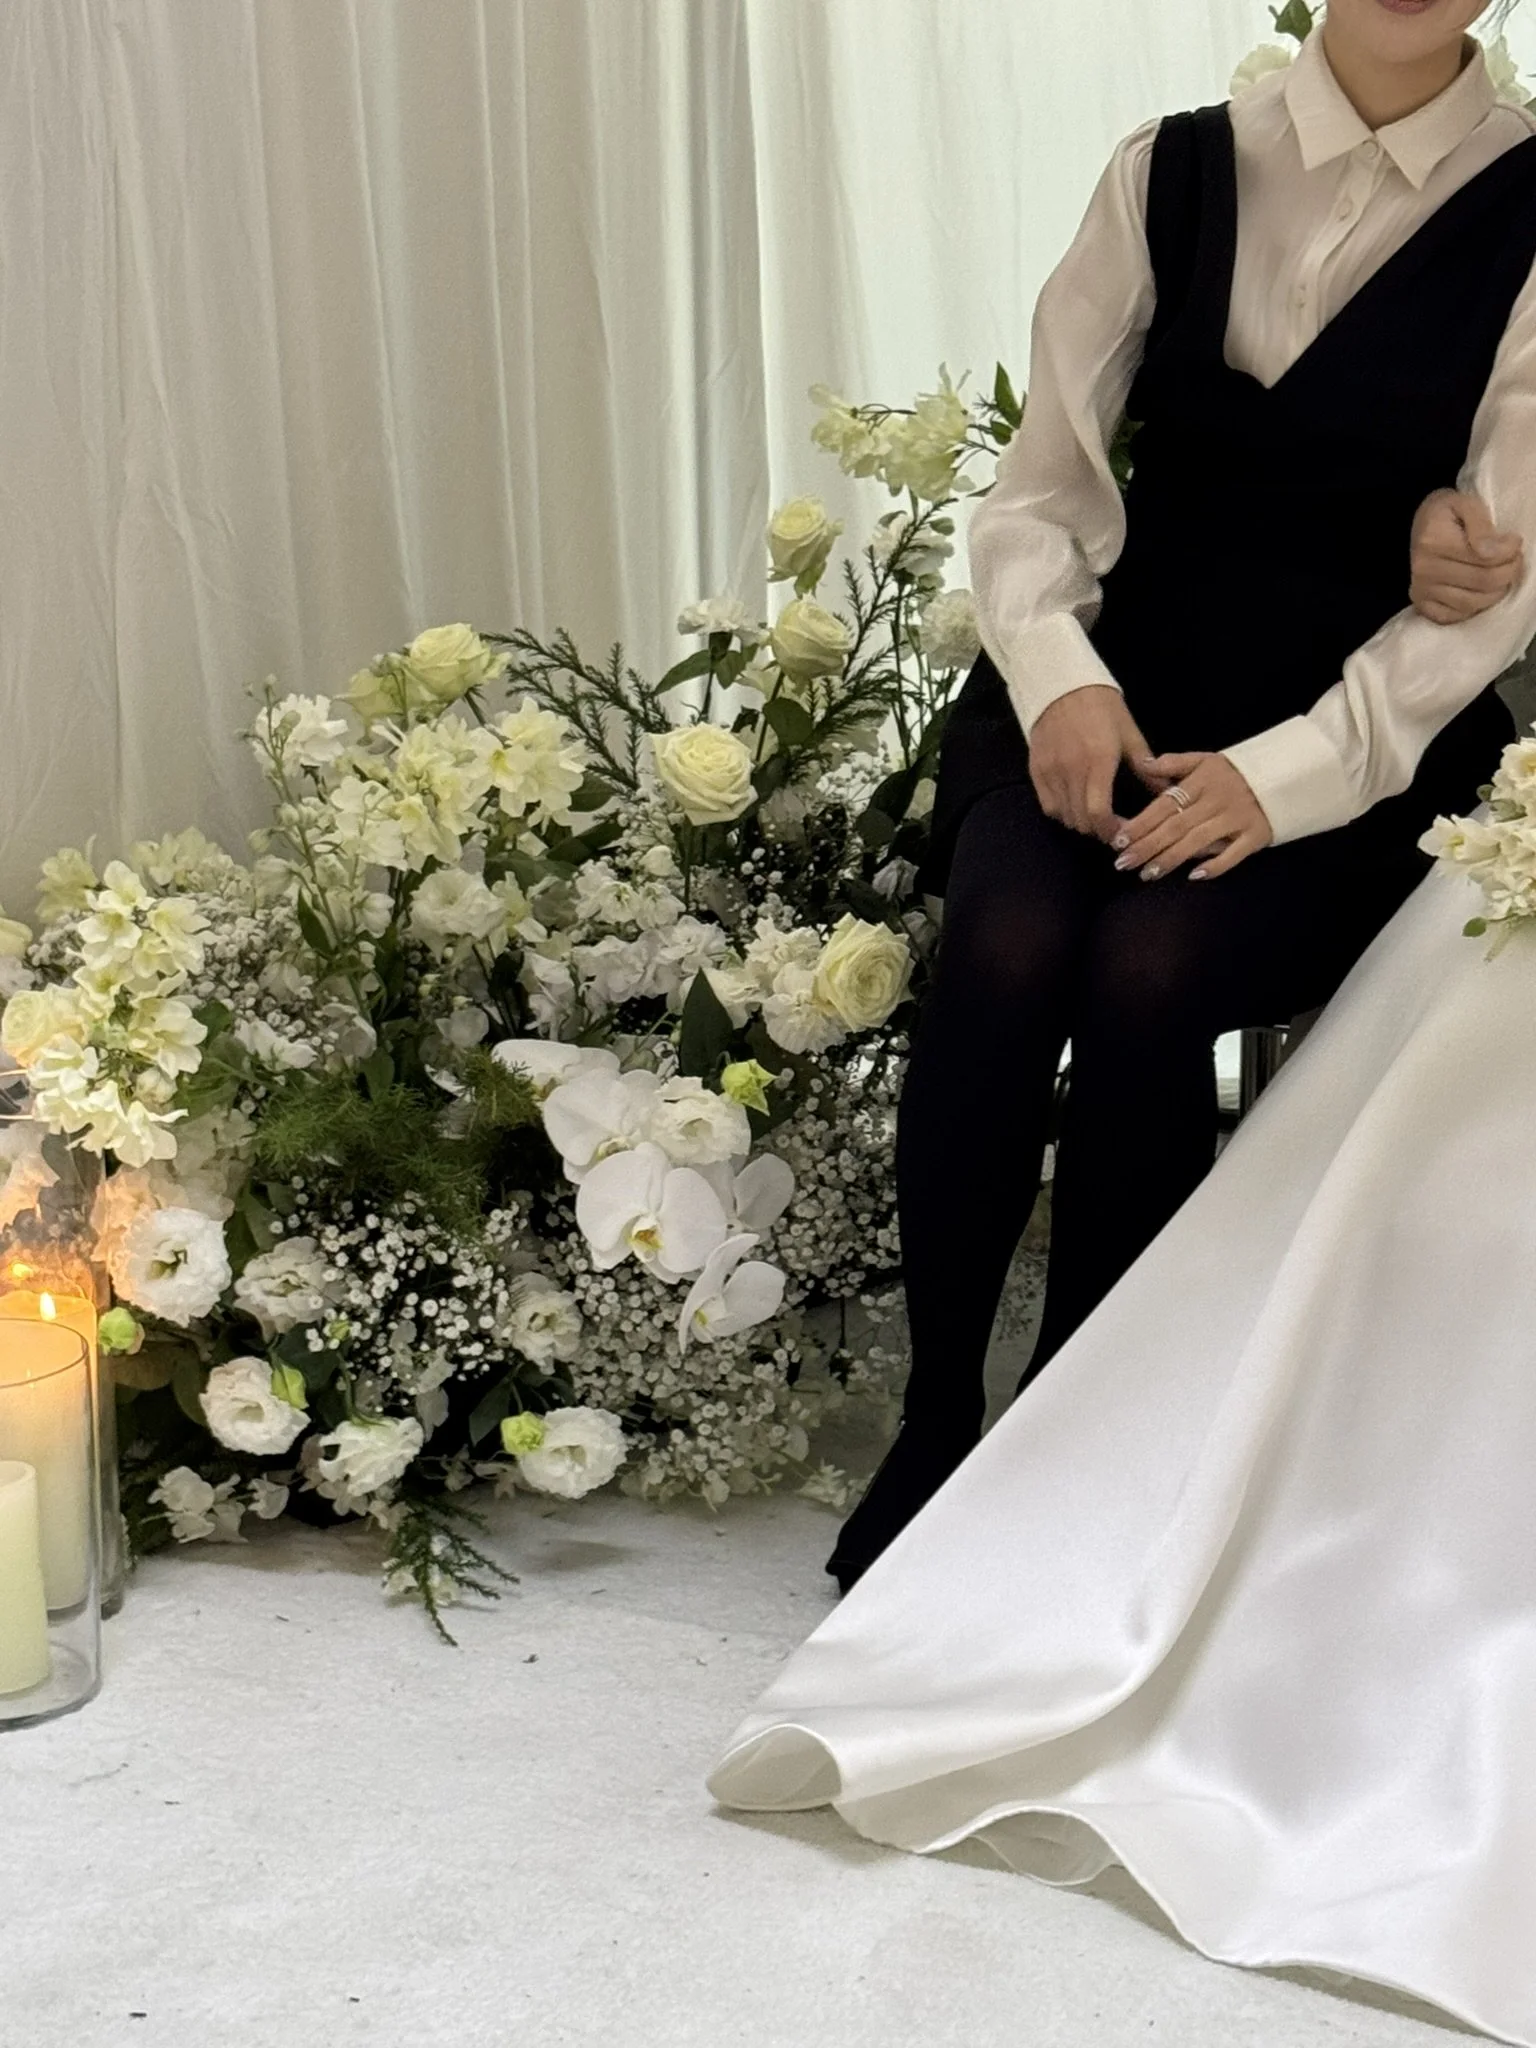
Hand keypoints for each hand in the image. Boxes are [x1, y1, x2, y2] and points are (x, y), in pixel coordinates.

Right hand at [1028, 684, 1164, 841]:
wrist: (1062, 683)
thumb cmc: (1102, 706)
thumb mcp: (1129, 734)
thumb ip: (1146, 768)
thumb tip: (1169, 793)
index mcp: (1098, 761)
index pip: (1099, 813)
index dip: (1112, 831)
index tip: (1124, 833)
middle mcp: (1070, 770)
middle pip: (1081, 820)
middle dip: (1100, 830)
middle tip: (1114, 827)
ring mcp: (1050, 771)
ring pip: (1064, 816)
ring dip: (1082, 822)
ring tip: (1096, 816)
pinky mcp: (1035, 770)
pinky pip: (1048, 805)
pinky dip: (1063, 812)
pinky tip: (1075, 805)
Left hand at [1112, 751, 1272, 881]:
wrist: (1286, 775)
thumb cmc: (1237, 772)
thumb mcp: (1206, 760)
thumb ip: (1174, 763)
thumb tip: (1144, 764)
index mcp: (1202, 781)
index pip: (1164, 805)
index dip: (1141, 823)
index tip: (1119, 840)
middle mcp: (1217, 800)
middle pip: (1176, 826)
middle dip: (1147, 846)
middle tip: (1123, 863)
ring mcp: (1237, 818)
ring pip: (1198, 841)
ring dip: (1170, 859)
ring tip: (1147, 874)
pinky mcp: (1256, 835)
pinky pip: (1234, 854)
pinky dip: (1215, 865)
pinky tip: (1194, 876)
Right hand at [1409, 488, 1522, 624]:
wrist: (1422, 525)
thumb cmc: (1447, 513)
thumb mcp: (1466, 504)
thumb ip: (1482, 525)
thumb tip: (1493, 552)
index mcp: (1434, 541)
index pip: (1487, 559)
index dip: (1510, 552)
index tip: (1513, 541)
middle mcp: (1424, 569)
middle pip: (1483, 583)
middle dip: (1508, 572)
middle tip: (1513, 559)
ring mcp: (1421, 590)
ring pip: (1472, 604)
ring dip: (1495, 592)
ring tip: (1499, 574)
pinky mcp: (1421, 604)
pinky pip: (1453, 617)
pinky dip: (1472, 609)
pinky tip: (1478, 592)